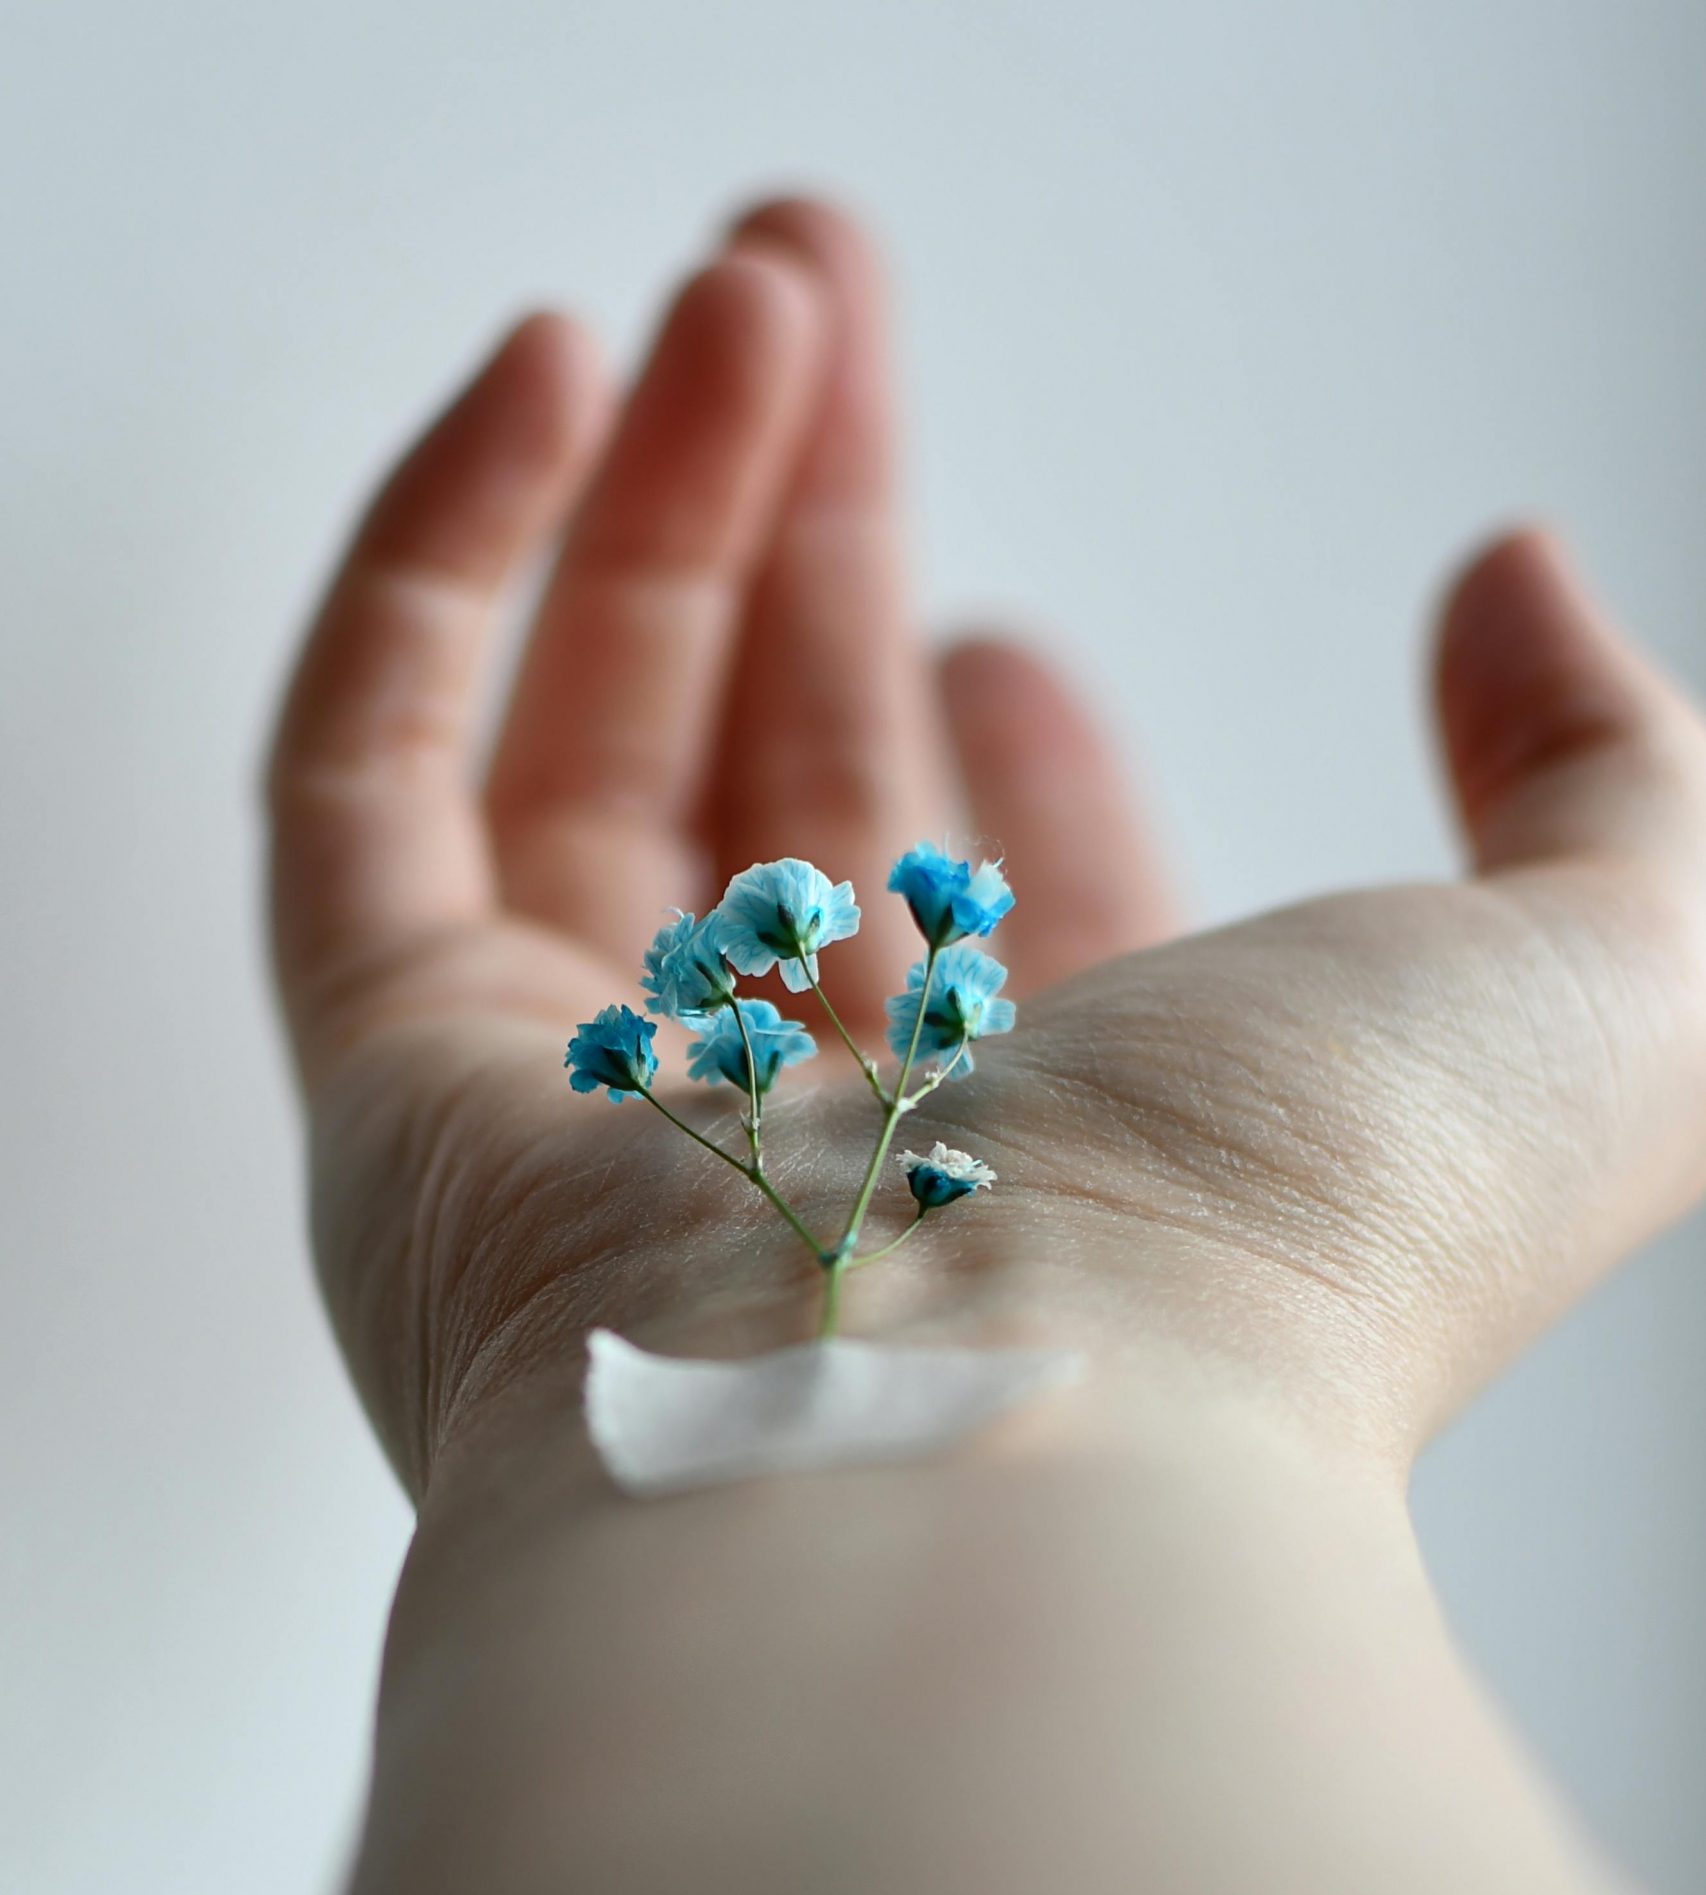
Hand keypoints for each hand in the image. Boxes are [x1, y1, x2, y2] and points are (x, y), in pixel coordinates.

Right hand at [269, 195, 1705, 1495]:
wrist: (984, 1456)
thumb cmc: (1301, 1255)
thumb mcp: (1604, 992)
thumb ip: (1618, 780)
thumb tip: (1513, 585)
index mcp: (1050, 1190)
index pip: (988, 972)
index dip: (997, 791)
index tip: (1004, 637)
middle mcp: (803, 1180)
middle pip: (769, 816)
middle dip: (800, 549)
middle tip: (820, 308)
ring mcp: (577, 1141)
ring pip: (583, 766)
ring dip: (654, 504)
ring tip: (744, 281)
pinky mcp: (393, 1092)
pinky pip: (362, 784)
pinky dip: (437, 566)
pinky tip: (554, 370)